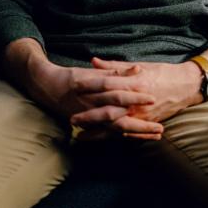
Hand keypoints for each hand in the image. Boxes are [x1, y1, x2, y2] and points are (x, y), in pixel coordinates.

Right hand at [4, 39, 163, 139]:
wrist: (47, 89)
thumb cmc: (71, 77)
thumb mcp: (93, 72)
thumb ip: (116, 71)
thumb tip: (137, 69)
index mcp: (96, 92)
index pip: (119, 94)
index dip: (135, 96)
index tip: (152, 97)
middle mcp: (95, 108)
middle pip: (121, 119)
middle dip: (141, 125)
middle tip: (160, 128)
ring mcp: (93, 120)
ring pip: (118, 129)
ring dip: (138, 133)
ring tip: (157, 135)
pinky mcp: (91, 126)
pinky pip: (111, 134)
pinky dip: (126, 136)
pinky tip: (140, 138)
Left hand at [72, 58, 200, 126]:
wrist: (186, 86)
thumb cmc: (162, 72)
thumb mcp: (139, 66)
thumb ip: (115, 67)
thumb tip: (94, 61)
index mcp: (133, 84)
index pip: (107, 86)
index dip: (89, 88)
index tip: (73, 88)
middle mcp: (136, 102)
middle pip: (108, 112)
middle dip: (89, 117)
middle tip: (71, 119)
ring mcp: (141, 116)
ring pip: (115, 127)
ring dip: (97, 132)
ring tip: (80, 136)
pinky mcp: (145, 123)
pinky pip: (126, 134)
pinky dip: (112, 138)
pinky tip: (100, 140)